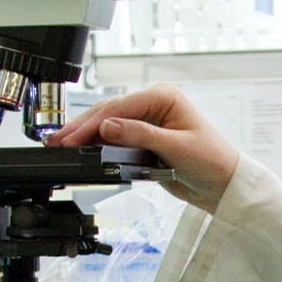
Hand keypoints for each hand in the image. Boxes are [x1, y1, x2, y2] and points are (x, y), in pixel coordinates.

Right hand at [50, 84, 238, 211]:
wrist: (224, 185)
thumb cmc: (212, 161)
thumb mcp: (175, 147)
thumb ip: (140, 136)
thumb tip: (107, 127)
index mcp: (163, 97)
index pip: (119, 107)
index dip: (92, 124)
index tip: (72, 138)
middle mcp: (153, 105)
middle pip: (109, 113)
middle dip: (82, 128)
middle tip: (56, 141)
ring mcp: (148, 121)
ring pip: (109, 124)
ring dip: (86, 135)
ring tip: (60, 144)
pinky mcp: (145, 139)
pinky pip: (116, 138)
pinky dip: (97, 144)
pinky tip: (81, 149)